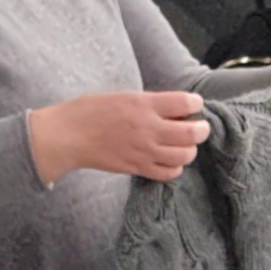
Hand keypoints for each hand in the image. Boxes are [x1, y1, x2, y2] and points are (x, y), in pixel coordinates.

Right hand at [28, 91, 210, 184]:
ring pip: (185, 155)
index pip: (185, 103)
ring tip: (184, 144)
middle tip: (200, 127)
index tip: (194, 104)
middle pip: (192, 133)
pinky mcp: (137, 167)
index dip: (195, 103)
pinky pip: (168, 173)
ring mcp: (143, 151)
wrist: (69, 135)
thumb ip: (150, 103)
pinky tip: (171, 160)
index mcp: (143, 104)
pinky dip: (176, 167)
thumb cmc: (92, 111)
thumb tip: (175, 110)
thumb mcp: (123, 96)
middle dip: (201, 129)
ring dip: (190, 149)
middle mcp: (148, 128)